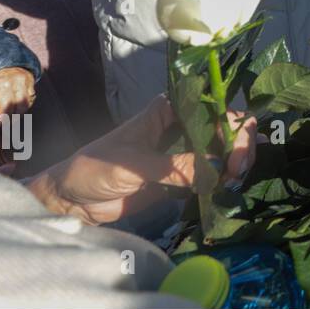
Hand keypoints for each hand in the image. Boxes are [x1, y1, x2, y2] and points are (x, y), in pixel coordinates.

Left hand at [0, 67, 35, 127]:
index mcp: (1, 85)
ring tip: (2, 109)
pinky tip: (11, 102)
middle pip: (17, 110)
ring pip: (25, 105)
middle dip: (6, 117)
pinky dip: (21, 104)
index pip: (5, 112)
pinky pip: (30, 99)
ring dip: (15, 111)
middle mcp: (17, 82)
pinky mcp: (31, 80)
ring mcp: (26, 80)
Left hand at [24, 95, 256, 225]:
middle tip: (236, 174)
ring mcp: (182, 153)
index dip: (231, 126)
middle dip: (238, 147)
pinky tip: (227, 189)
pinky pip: (210, 175)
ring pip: (221, 151)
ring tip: (232, 184)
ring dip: (233, 165)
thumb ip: (173, 166)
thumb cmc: (94, 169)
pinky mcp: (181, 177)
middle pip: (224, 128)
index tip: (233, 155)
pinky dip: (222, 181)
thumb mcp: (133, 165)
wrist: (71, 200)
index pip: (212, 108)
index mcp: (168, 111)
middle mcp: (180, 127)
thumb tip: (216, 168)